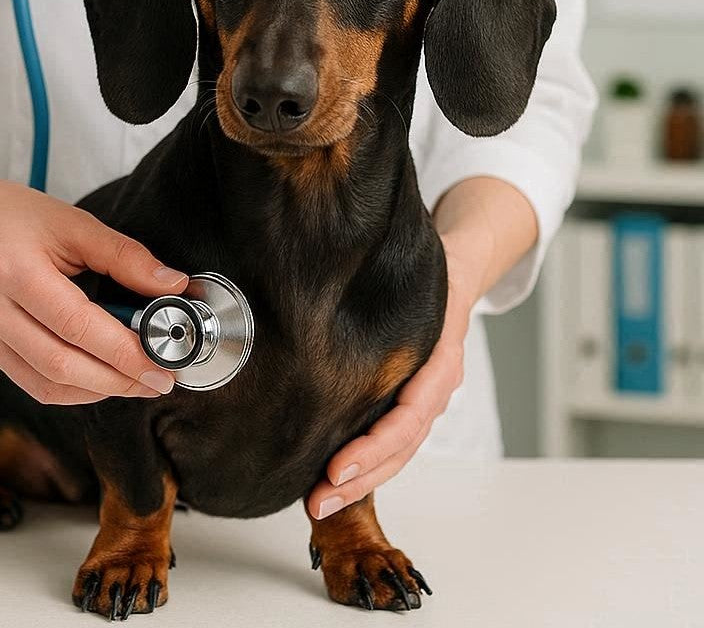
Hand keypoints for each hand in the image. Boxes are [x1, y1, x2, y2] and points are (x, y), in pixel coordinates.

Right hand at [0, 171, 187, 404]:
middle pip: (61, 365)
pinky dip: (69, 385)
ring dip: (96, 390)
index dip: (125, 353)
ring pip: (44, 384)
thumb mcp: (72, 222)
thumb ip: (126, 256)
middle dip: (118, 381)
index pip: (78, 327)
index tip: (163, 364)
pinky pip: (29, 381)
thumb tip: (173, 286)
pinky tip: (97, 375)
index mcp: (11, 269)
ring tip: (134, 381)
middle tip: (158, 381)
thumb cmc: (9, 214)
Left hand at [306, 246, 477, 518]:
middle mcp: (434, 389)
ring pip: (395, 453)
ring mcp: (423, 401)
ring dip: (358, 481)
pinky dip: (364, 465)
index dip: (373, 447)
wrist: (458, 274)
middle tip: (319, 501)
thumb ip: (387, 295)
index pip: (408, 417)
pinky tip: (333, 479)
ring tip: (319, 502)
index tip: (337, 468)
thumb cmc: (431, 277)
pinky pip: (389, 442)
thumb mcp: (421, 280)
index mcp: (440, 365)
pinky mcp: (406, 403)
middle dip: (359, 479)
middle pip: (400, 448)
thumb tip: (331, 280)